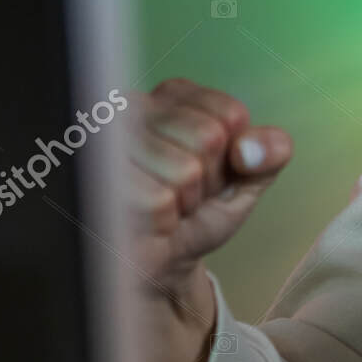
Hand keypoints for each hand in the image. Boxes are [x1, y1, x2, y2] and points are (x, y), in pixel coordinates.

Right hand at [124, 78, 291, 361]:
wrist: (161, 264)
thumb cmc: (197, 215)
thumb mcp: (246, 182)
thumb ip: (268, 153)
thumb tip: (254, 148)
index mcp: (175, 96)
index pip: (229, 114)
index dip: (232, 155)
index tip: (212, 172)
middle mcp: (134, 105)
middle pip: (207, 139)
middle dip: (207, 180)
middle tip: (186, 195)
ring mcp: (107, 139)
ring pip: (184, 170)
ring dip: (183, 203)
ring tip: (167, 207)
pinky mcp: (93, 177)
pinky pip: (158, 201)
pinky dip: (162, 221)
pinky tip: (146, 219)